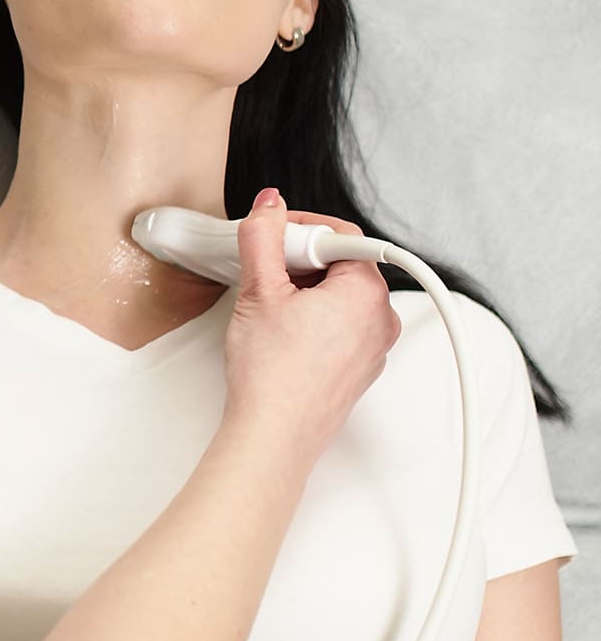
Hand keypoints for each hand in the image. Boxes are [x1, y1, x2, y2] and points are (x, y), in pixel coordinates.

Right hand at [221, 188, 401, 463]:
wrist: (275, 434)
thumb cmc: (273, 373)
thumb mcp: (259, 291)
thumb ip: (264, 237)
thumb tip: (269, 206)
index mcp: (367, 292)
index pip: (340, 235)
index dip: (300, 228)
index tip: (271, 237)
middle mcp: (381, 318)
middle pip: (341, 265)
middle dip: (300, 261)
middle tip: (265, 274)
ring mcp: (374, 346)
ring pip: (340, 296)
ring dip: (305, 290)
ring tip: (269, 308)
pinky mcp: (360, 367)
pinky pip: (341, 326)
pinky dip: (314, 319)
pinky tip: (280, 333)